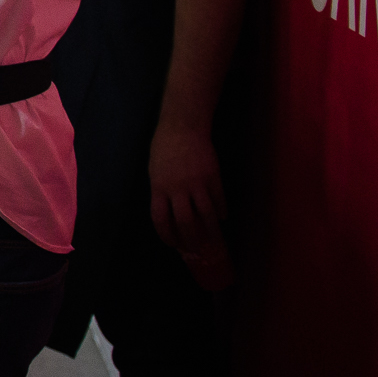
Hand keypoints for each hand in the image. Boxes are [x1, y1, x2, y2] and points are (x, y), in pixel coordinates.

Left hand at [148, 120, 232, 290]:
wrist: (182, 127)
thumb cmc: (164, 148)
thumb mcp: (155, 172)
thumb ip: (162, 193)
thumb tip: (169, 215)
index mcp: (159, 188)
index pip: (160, 220)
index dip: (167, 236)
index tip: (173, 245)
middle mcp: (177, 188)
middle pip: (185, 222)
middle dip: (191, 239)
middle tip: (196, 249)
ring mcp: (196, 183)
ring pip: (206, 214)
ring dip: (211, 230)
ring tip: (214, 240)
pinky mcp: (213, 177)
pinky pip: (219, 199)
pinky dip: (221, 211)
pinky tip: (222, 218)